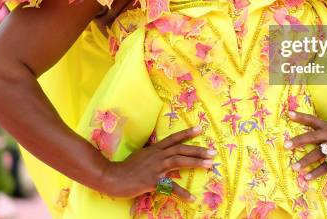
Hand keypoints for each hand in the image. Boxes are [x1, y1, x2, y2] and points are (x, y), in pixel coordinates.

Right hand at [100, 126, 214, 200]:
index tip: (200, 128)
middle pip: (181, 149)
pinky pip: (170, 187)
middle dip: (198, 150)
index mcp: (155, 149)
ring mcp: (155, 167)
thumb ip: (154, 153)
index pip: (174, 138)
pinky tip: (192, 198)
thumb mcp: (142, 155)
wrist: (113, 177)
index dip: (187, 133)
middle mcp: (157, 155)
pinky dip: (182, 193)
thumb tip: (163, 151)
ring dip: (196, 162)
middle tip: (213, 152)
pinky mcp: (152, 181)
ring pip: (179, 161)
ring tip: (209, 164)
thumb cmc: (126, 167)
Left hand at [285, 111, 326, 179]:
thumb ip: (319, 131)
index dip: (300, 116)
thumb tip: (300, 136)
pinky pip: (326, 166)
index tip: (288, 114)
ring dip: (305, 161)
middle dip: (298, 141)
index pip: (312, 119)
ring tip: (294, 167)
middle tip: (286, 145)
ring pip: (318, 154)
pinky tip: (307, 177)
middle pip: (312, 137)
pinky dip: (316, 172)